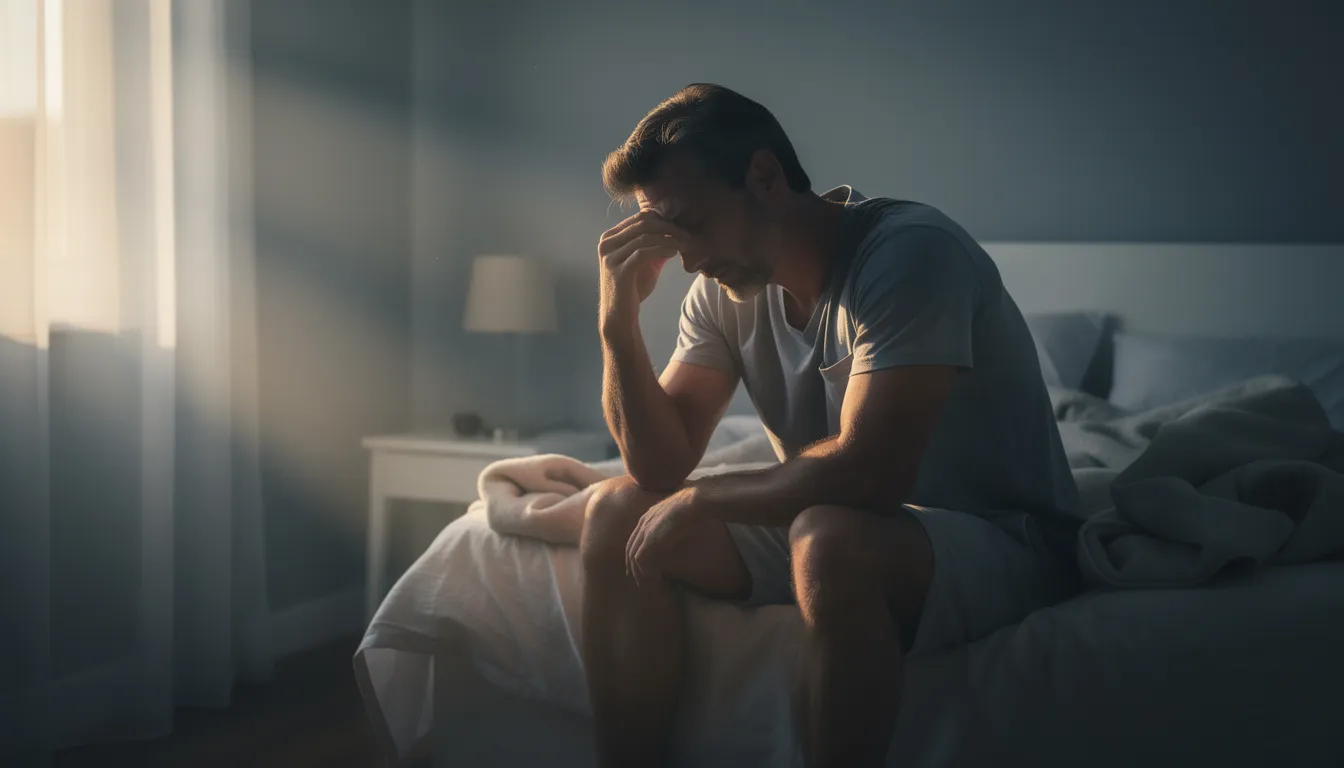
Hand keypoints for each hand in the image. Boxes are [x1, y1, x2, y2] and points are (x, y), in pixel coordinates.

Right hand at [597, 210, 691, 326]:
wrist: (620, 316)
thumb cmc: (633, 288)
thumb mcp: (646, 262)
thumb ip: (657, 245)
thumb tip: (677, 229)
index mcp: (611, 237)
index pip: (640, 217)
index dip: (664, 219)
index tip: (682, 227)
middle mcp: (606, 243)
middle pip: (643, 223)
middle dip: (668, 227)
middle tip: (686, 234)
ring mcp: (610, 256)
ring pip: (644, 237)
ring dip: (669, 238)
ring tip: (684, 244)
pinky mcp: (618, 270)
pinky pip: (643, 253)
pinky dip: (661, 249)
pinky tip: (674, 252)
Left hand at [625, 487, 700, 584]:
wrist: (694, 502)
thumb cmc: (692, 507)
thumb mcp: (678, 517)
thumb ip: (671, 526)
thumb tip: (675, 537)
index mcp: (648, 516)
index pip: (635, 538)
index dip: (635, 553)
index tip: (638, 565)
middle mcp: (644, 523)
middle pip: (631, 548)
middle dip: (632, 565)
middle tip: (636, 579)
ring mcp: (646, 530)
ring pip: (634, 556)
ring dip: (638, 571)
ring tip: (644, 582)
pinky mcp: (651, 539)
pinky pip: (641, 558)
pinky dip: (644, 569)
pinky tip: (651, 577)